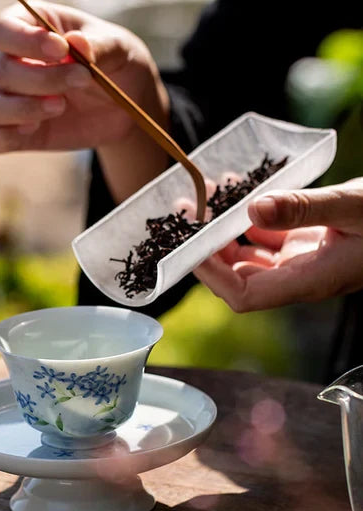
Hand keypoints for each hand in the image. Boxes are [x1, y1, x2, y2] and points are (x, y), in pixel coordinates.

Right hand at [0, 1, 165, 152]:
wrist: (123, 107)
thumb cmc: (117, 66)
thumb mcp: (119, 49)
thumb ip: (100, 46)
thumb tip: (76, 44)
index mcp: (31, 28)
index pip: (4, 30)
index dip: (25, 41)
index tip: (60, 50)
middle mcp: (13, 62)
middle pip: (1, 69)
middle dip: (41, 79)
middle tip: (81, 80)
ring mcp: (12, 100)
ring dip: (21, 110)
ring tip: (59, 107)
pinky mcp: (18, 133)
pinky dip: (2, 138)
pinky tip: (35, 130)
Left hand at [194, 178, 362, 311]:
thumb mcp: (354, 207)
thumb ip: (305, 209)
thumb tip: (253, 210)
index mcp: (308, 280)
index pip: (244, 294)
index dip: (212, 275)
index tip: (190, 245)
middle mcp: (298, 276)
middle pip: (236, 275)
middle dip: (208, 246)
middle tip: (189, 209)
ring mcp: (300, 260)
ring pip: (247, 254)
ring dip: (223, 228)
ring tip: (206, 194)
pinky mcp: (304, 243)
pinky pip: (264, 234)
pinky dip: (246, 216)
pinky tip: (236, 190)